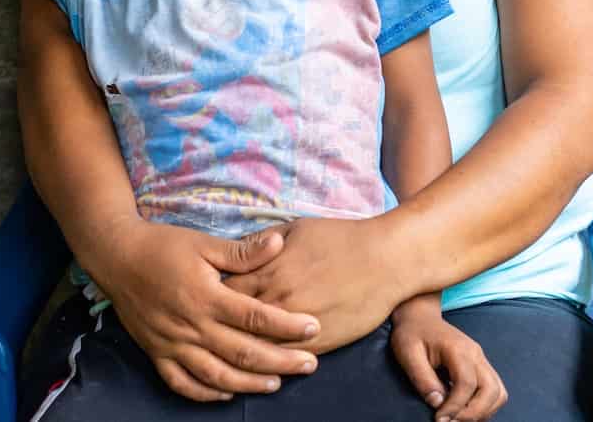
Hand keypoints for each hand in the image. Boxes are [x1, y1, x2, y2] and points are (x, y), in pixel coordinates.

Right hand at [93, 221, 321, 399]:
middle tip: (309, 364)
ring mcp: (172, 344)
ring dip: (248, 383)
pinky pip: (182, 383)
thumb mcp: (203, 243)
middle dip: (280, 360)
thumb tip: (279, 243)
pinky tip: (227, 393)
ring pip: (216, 374)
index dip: (287, 325)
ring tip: (276, 384)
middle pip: (242, 351)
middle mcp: (191, 325)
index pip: (255, 317)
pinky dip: (205, 393)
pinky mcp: (156, 353)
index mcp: (206, 296)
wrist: (116, 257)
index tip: (313, 328)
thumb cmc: (162, 246)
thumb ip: (241, 252)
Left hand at [222, 216, 404, 353]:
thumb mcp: (297, 228)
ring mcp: (297, 326)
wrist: (386, 259)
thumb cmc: (342, 238)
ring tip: (228, 348)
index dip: (212, 295)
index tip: (206, 296)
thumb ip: (263, 242)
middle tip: (211, 325)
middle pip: (233, 322)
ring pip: (255, 348)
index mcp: (269, 270)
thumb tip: (237, 250)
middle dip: (220, 324)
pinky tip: (259, 363)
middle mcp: (278, 301)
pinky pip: (283, 360)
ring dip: (239, 349)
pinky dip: (268, 362)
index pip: (224, 291)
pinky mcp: (318, 344)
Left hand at [390, 298, 507, 421]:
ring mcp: (481, 360)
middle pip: (492, 390)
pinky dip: (485, 406)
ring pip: (498, 393)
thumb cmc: (412, 334)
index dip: (455, 407)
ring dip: (483, 411)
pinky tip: (464, 410)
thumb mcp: (407, 353)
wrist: (420, 316)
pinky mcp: (481, 366)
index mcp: (458, 349)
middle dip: (475, 413)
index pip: (467, 384)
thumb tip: (437, 403)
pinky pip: (494, 391)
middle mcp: (476, 354)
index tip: (439, 419)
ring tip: (458, 418)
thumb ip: (422, 379)